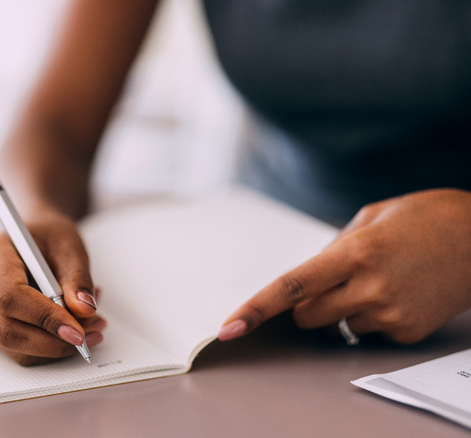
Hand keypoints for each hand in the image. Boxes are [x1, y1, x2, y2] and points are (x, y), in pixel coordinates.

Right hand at [0, 208, 104, 365]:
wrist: (32, 237)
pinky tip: (70, 326)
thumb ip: (77, 278)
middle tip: (92, 334)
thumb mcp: (69, 246)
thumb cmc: (46, 236)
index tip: (77, 331)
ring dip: (55, 347)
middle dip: (54, 341)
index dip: (44, 318)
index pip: (10, 297)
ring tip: (89, 327)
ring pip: (13, 347)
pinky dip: (48, 347)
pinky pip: (17, 350)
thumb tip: (84, 310)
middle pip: (7, 330)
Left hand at [219, 188, 470, 343]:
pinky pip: (368, 331)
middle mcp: (369, 287)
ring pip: (337, 325)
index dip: (255, 309)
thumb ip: (332, 248)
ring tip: (381, 278)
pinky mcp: (407, 331)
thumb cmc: (427, 218)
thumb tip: (304, 279)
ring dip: (343, 307)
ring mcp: (390, 313)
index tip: (229, 327)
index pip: (290, 287)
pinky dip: (373, 315)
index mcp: (355, 252)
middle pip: (306, 315)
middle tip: (333, 279)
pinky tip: (400, 291)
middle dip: (306, 303)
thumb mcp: (371, 217)